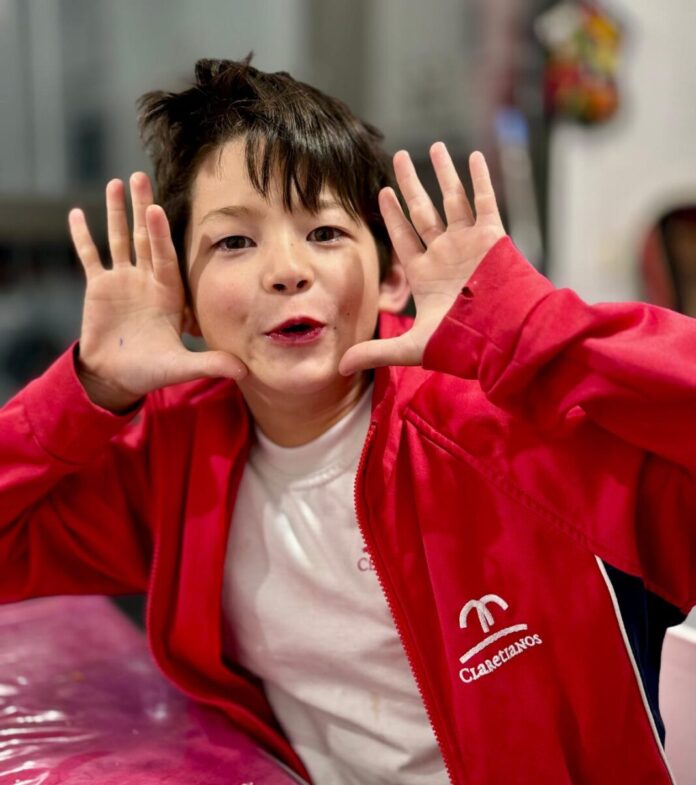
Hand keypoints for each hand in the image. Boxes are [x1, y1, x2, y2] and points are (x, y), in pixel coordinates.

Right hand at [70, 173, 246, 412]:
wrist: (117, 378)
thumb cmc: (150, 372)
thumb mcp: (180, 367)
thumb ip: (210, 364)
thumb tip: (244, 370)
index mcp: (167, 294)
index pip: (164, 257)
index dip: (159, 235)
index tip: (157, 210)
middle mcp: (146, 281)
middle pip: (144, 238)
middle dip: (142, 209)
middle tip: (141, 177)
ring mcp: (122, 282)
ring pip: (119, 239)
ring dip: (116, 212)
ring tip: (116, 182)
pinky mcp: (98, 288)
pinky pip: (90, 256)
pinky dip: (83, 236)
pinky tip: (77, 213)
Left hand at [339, 143, 504, 374]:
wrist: (505, 340)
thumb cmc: (462, 345)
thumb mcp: (412, 348)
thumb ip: (376, 352)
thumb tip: (337, 368)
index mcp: (426, 275)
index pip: (404, 237)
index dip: (392, 215)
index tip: (382, 192)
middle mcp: (446, 255)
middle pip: (424, 211)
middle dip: (411, 184)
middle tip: (399, 157)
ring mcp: (469, 244)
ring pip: (453, 199)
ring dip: (443, 173)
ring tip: (433, 146)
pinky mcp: (493, 238)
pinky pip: (485, 201)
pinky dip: (480, 179)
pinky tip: (473, 155)